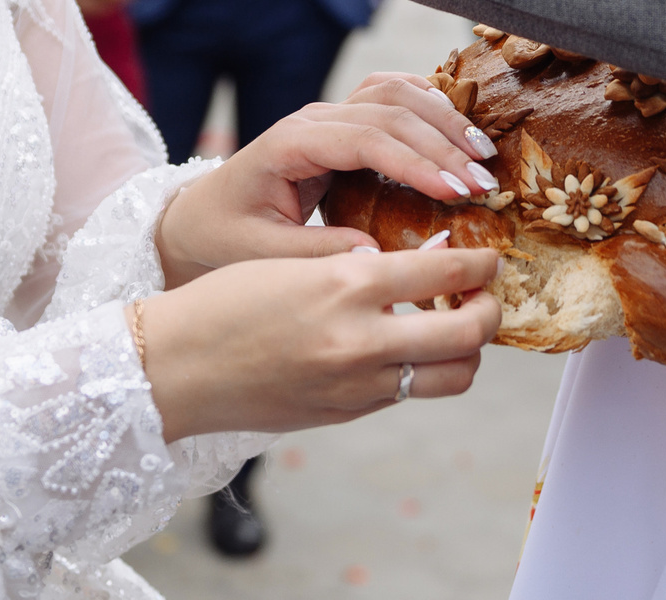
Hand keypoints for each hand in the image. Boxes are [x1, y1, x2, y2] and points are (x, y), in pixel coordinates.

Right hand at [140, 247, 500, 437]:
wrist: (174, 368)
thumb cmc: (224, 302)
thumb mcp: (297, 261)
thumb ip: (362, 264)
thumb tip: (428, 264)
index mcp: (347, 285)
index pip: (449, 270)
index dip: (482, 259)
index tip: (487, 252)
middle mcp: (362, 340)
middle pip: (471, 331)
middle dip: (491, 307)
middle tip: (484, 291)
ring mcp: (357, 385)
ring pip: (454, 375)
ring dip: (467, 349)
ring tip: (452, 324)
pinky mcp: (347, 413)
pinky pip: (408, 392)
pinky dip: (421, 369)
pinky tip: (405, 346)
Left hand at [157, 72, 500, 282]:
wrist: (197, 220)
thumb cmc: (223, 237)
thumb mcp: (262, 256)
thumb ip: (318, 253)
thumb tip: (378, 255)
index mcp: (291, 144)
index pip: (367, 139)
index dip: (417, 162)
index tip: (456, 192)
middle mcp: (313, 119)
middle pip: (391, 111)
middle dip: (443, 145)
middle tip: (482, 184)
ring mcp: (329, 115)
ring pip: (397, 93)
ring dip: (444, 119)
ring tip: (481, 156)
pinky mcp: (342, 124)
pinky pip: (391, 96)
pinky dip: (430, 106)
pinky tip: (458, 130)